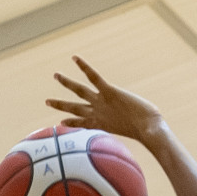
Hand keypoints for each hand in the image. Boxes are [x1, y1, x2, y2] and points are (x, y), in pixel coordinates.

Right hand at [47, 56, 164, 143]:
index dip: (71, 123)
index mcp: (103, 125)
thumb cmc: (148, 132)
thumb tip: (149, 137)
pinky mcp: (109, 92)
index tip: (61, 122)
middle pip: (74, 109)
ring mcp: (102, 102)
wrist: (148, 129)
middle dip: (60, 105)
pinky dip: (84, 67)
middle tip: (47, 101)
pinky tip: (75, 58)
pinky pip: (93, 77)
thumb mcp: (138, 133)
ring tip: (55, 75)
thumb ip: (137, 132)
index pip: (83, 124)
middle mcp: (98, 114)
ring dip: (66, 83)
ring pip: (79, 91)